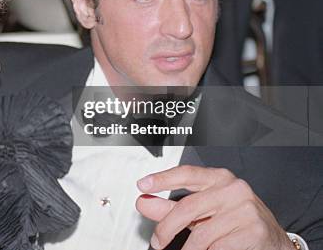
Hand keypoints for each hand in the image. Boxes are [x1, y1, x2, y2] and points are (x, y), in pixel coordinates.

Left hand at [135, 165, 295, 249]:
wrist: (272, 240)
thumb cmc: (234, 221)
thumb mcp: (202, 211)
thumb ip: (172, 207)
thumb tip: (144, 203)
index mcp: (219, 178)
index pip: (186, 173)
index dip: (162, 179)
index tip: (142, 185)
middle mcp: (233, 189)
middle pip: (187, 207)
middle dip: (166, 227)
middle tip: (157, 241)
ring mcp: (245, 209)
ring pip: (201, 233)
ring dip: (188, 249)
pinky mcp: (253, 230)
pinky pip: (217, 247)